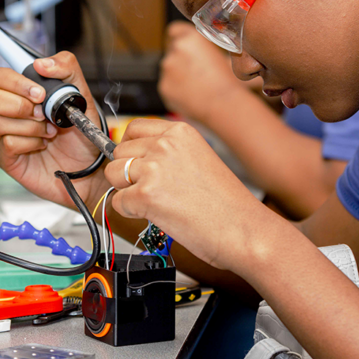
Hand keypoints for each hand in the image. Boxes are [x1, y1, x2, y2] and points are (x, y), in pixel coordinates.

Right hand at [0, 51, 106, 208]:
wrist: (90, 167)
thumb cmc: (81, 134)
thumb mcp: (82, 96)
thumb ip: (67, 69)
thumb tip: (41, 63)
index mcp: (21, 94)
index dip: (14, 81)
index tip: (39, 92)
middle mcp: (8, 113)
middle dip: (17, 104)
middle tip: (42, 113)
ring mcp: (4, 136)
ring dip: (29, 126)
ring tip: (49, 132)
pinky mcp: (6, 158)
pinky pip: (7, 143)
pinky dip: (29, 143)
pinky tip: (42, 145)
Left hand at [103, 118, 281, 271]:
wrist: (244, 230)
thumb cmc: (227, 204)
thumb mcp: (199, 159)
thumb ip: (168, 153)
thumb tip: (136, 158)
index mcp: (180, 132)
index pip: (134, 128)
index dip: (131, 149)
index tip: (135, 162)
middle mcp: (165, 145)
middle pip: (120, 151)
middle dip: (127, 173)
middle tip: (151, 190)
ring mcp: (154, 168)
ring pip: (114, 175)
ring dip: (126, 191)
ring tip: (155, 203)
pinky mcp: (146, 195)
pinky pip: (118, 202)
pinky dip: (130, 213)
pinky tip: (156, 215)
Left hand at [158, 21, 251, 121]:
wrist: (222, 104)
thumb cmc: (228, 81)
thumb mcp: (222, 56)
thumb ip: (206, 50)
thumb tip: (205, 52)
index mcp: (191, 38)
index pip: (174, 30)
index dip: (179, 39)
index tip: (184, 47)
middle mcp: (176, 49)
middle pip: (172, 51)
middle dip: (180, 60)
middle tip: (196, 72)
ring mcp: (167, 68)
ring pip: (169, 69)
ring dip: (178, 75)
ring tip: (197, 87)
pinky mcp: (163, 86)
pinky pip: (168, 86)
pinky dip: (176, 91)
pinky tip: (191, 96)